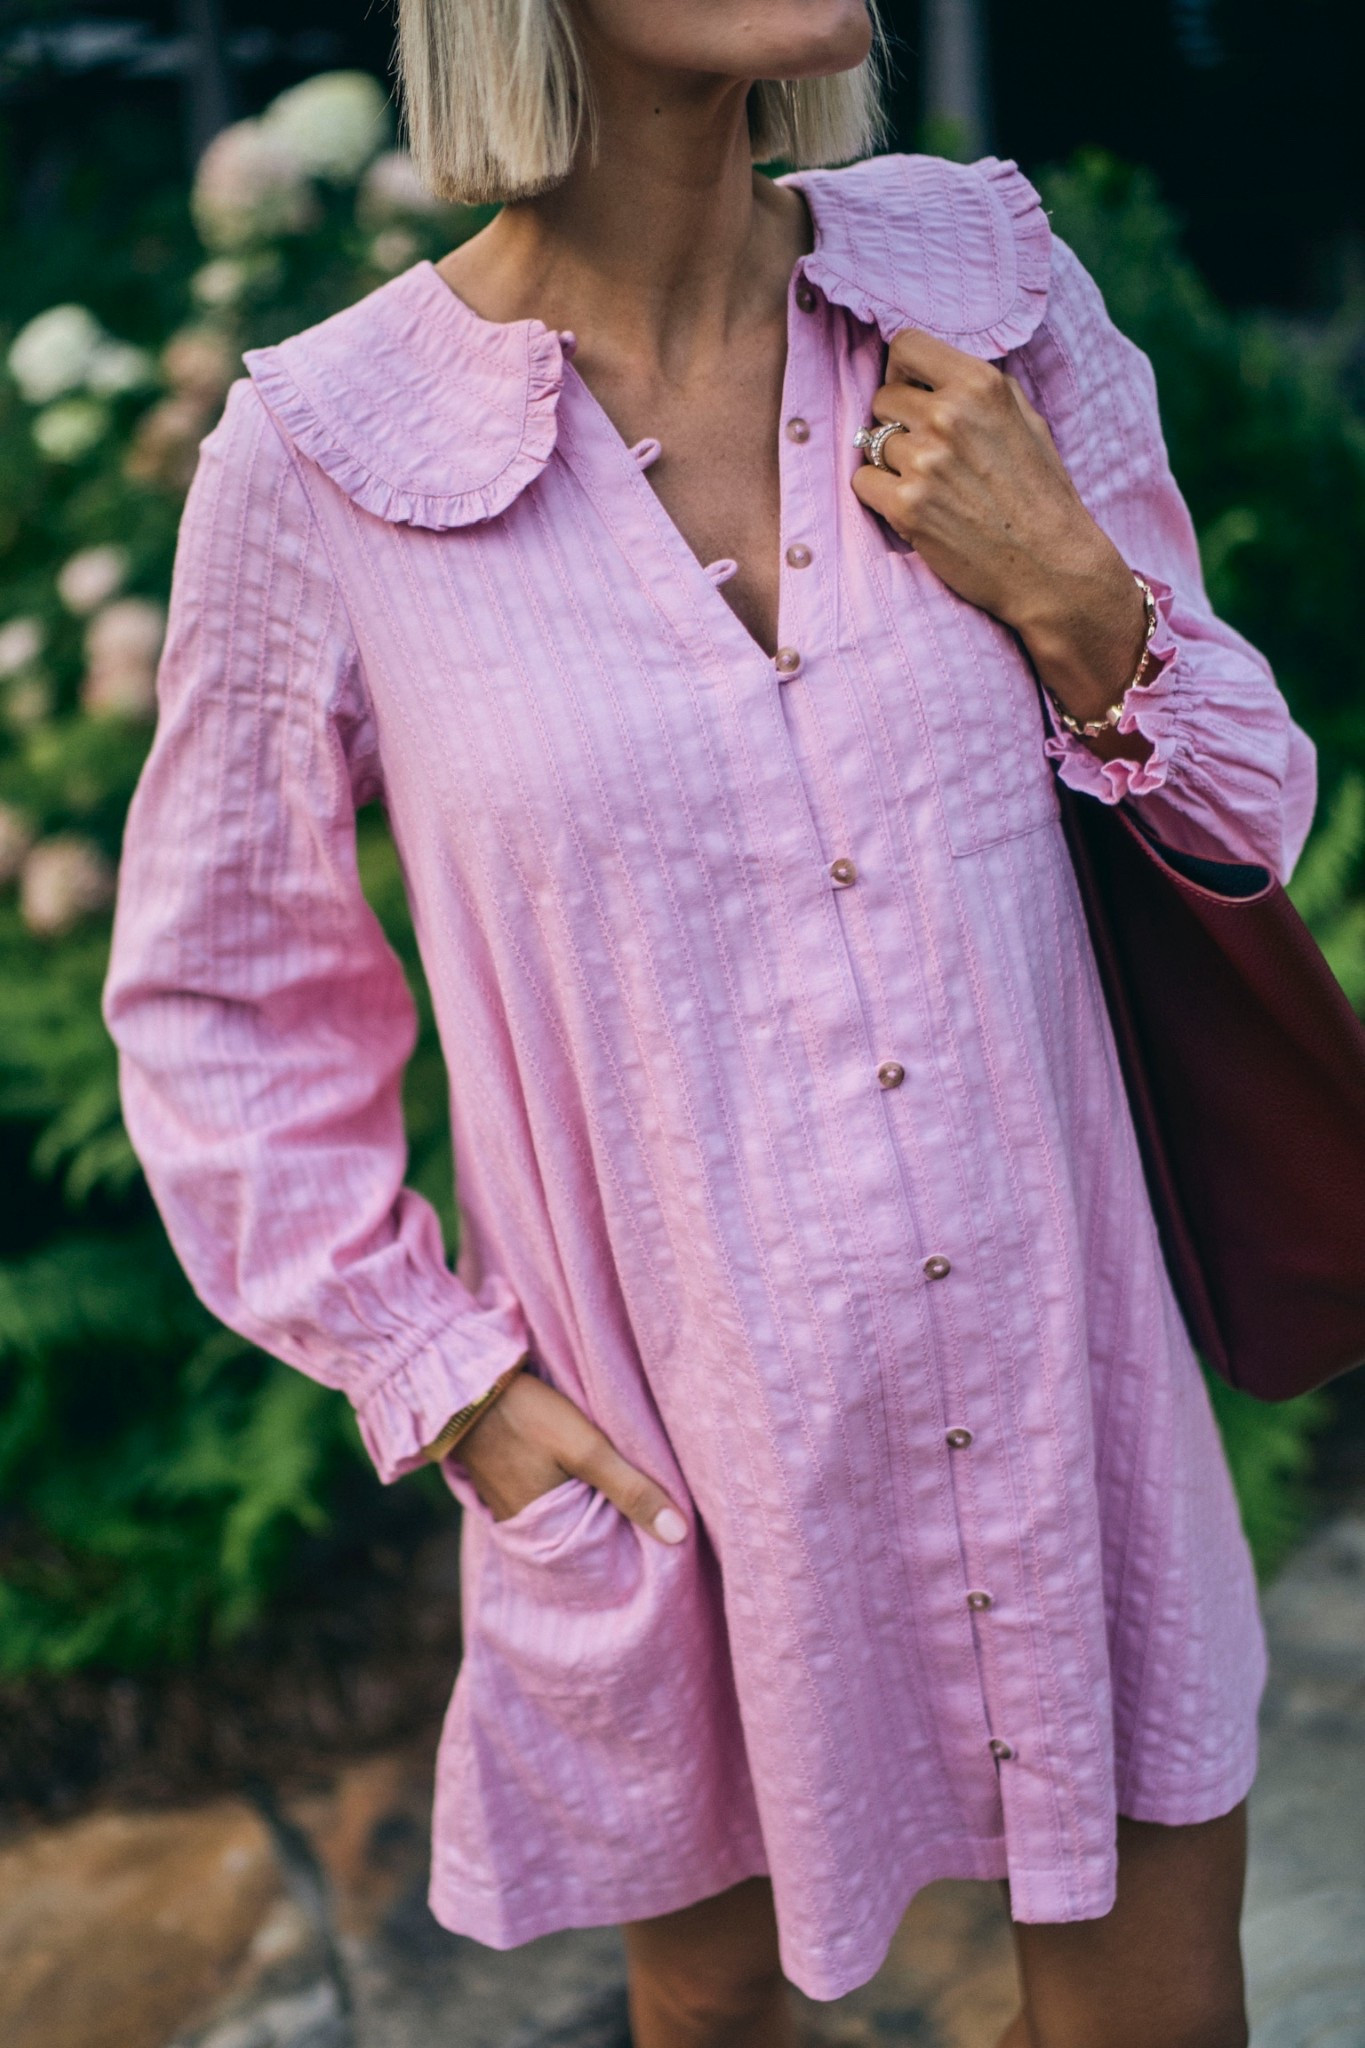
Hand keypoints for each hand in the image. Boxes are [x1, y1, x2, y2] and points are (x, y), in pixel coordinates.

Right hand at [455, 1371, 688, 1542]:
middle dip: (614, 1525)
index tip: (666, 1534)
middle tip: (655, 1513)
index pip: (603, 1552)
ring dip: (591, 1505)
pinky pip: (546, 1497)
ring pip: (565, 1513)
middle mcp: (526, 1529)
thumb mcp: (586, 1449)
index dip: (633, 1543)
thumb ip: (631, 1489)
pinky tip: (585, 1476)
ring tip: (627, 1493)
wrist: (465, 1385)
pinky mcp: (505, 1483)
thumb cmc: (526, 1415)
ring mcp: (511, 1506)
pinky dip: (568, 1491)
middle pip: (584, 1533)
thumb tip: (679, 1534)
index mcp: (547, 1532)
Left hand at [851, 329, 1153, 748]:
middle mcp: (949, 416)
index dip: (902, 372)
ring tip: (930, 487)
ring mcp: (925, 461)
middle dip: (897, 424)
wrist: (1052, 567)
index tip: (913, 395)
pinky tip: (912, 509)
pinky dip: (879, 495)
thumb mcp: (1025, 421)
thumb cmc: (1041, 495)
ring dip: (891, 464)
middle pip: (883, 399)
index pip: (906, 345)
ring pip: (871, 443)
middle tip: (928, 455)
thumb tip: (929, 370)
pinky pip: (862, 481)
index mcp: (981, 385)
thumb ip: (976, 391)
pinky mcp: (907, 506)